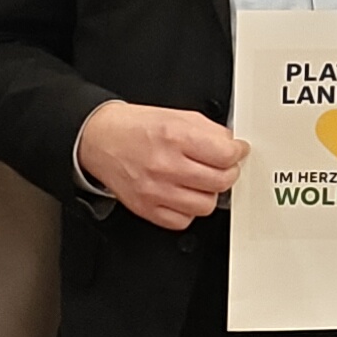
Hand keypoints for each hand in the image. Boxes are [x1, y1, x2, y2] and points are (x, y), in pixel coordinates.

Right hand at [79, 99, 246, 226]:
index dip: (237, 153)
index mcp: (175, 137)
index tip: (237, 152)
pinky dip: (188, 210)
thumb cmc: (135, 127)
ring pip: (205, 206)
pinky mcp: (146, 209)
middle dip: (228, 173)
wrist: (99, 139)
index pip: (226, 155)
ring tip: (202, 182)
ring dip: (209, 193)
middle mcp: (165, 165)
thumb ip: (209, 131)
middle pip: (220, 182)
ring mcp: (155, 190)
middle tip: (223, 167)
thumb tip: (232, 145)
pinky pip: (183, 221)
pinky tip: (184, 195)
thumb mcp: (177, 115)